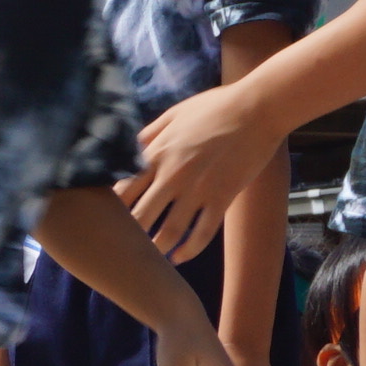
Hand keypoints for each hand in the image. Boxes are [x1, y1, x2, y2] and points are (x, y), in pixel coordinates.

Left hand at [126, 84, 267, 259]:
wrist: (257, 109)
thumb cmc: (215, 107)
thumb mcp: (174, 114)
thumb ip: (150, 134)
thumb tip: (131, 148)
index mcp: (156, 154)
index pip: (122, 189)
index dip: (111, 209)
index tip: (108, 220)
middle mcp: (172, 175)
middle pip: (140, 216)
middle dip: (128, 235)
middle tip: (122, 247)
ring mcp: (198, 189)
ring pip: (169, 231)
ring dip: (156, 249)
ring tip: (148, 258)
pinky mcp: (222, 197)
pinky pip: (203, 233)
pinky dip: (189, 250)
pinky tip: (179, 258)